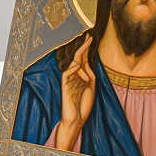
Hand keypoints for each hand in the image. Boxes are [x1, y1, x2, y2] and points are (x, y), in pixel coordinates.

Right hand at [56, 34, 95, 150]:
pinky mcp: (64, 86)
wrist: (77, 119)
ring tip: (86, 52)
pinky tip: (77, 65)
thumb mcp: (91, 87)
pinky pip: (66, 73)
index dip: (87, 49)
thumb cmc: (84, 104)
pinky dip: (72, 68)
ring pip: (73, 64)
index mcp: (82, 76)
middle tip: (88, 36)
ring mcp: (69, 80)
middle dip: (83, 47)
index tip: (90, 38)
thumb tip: (85, 63)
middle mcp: (75, 76)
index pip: (84, 59)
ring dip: (81, 59)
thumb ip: (90, 74)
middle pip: (78, 58)